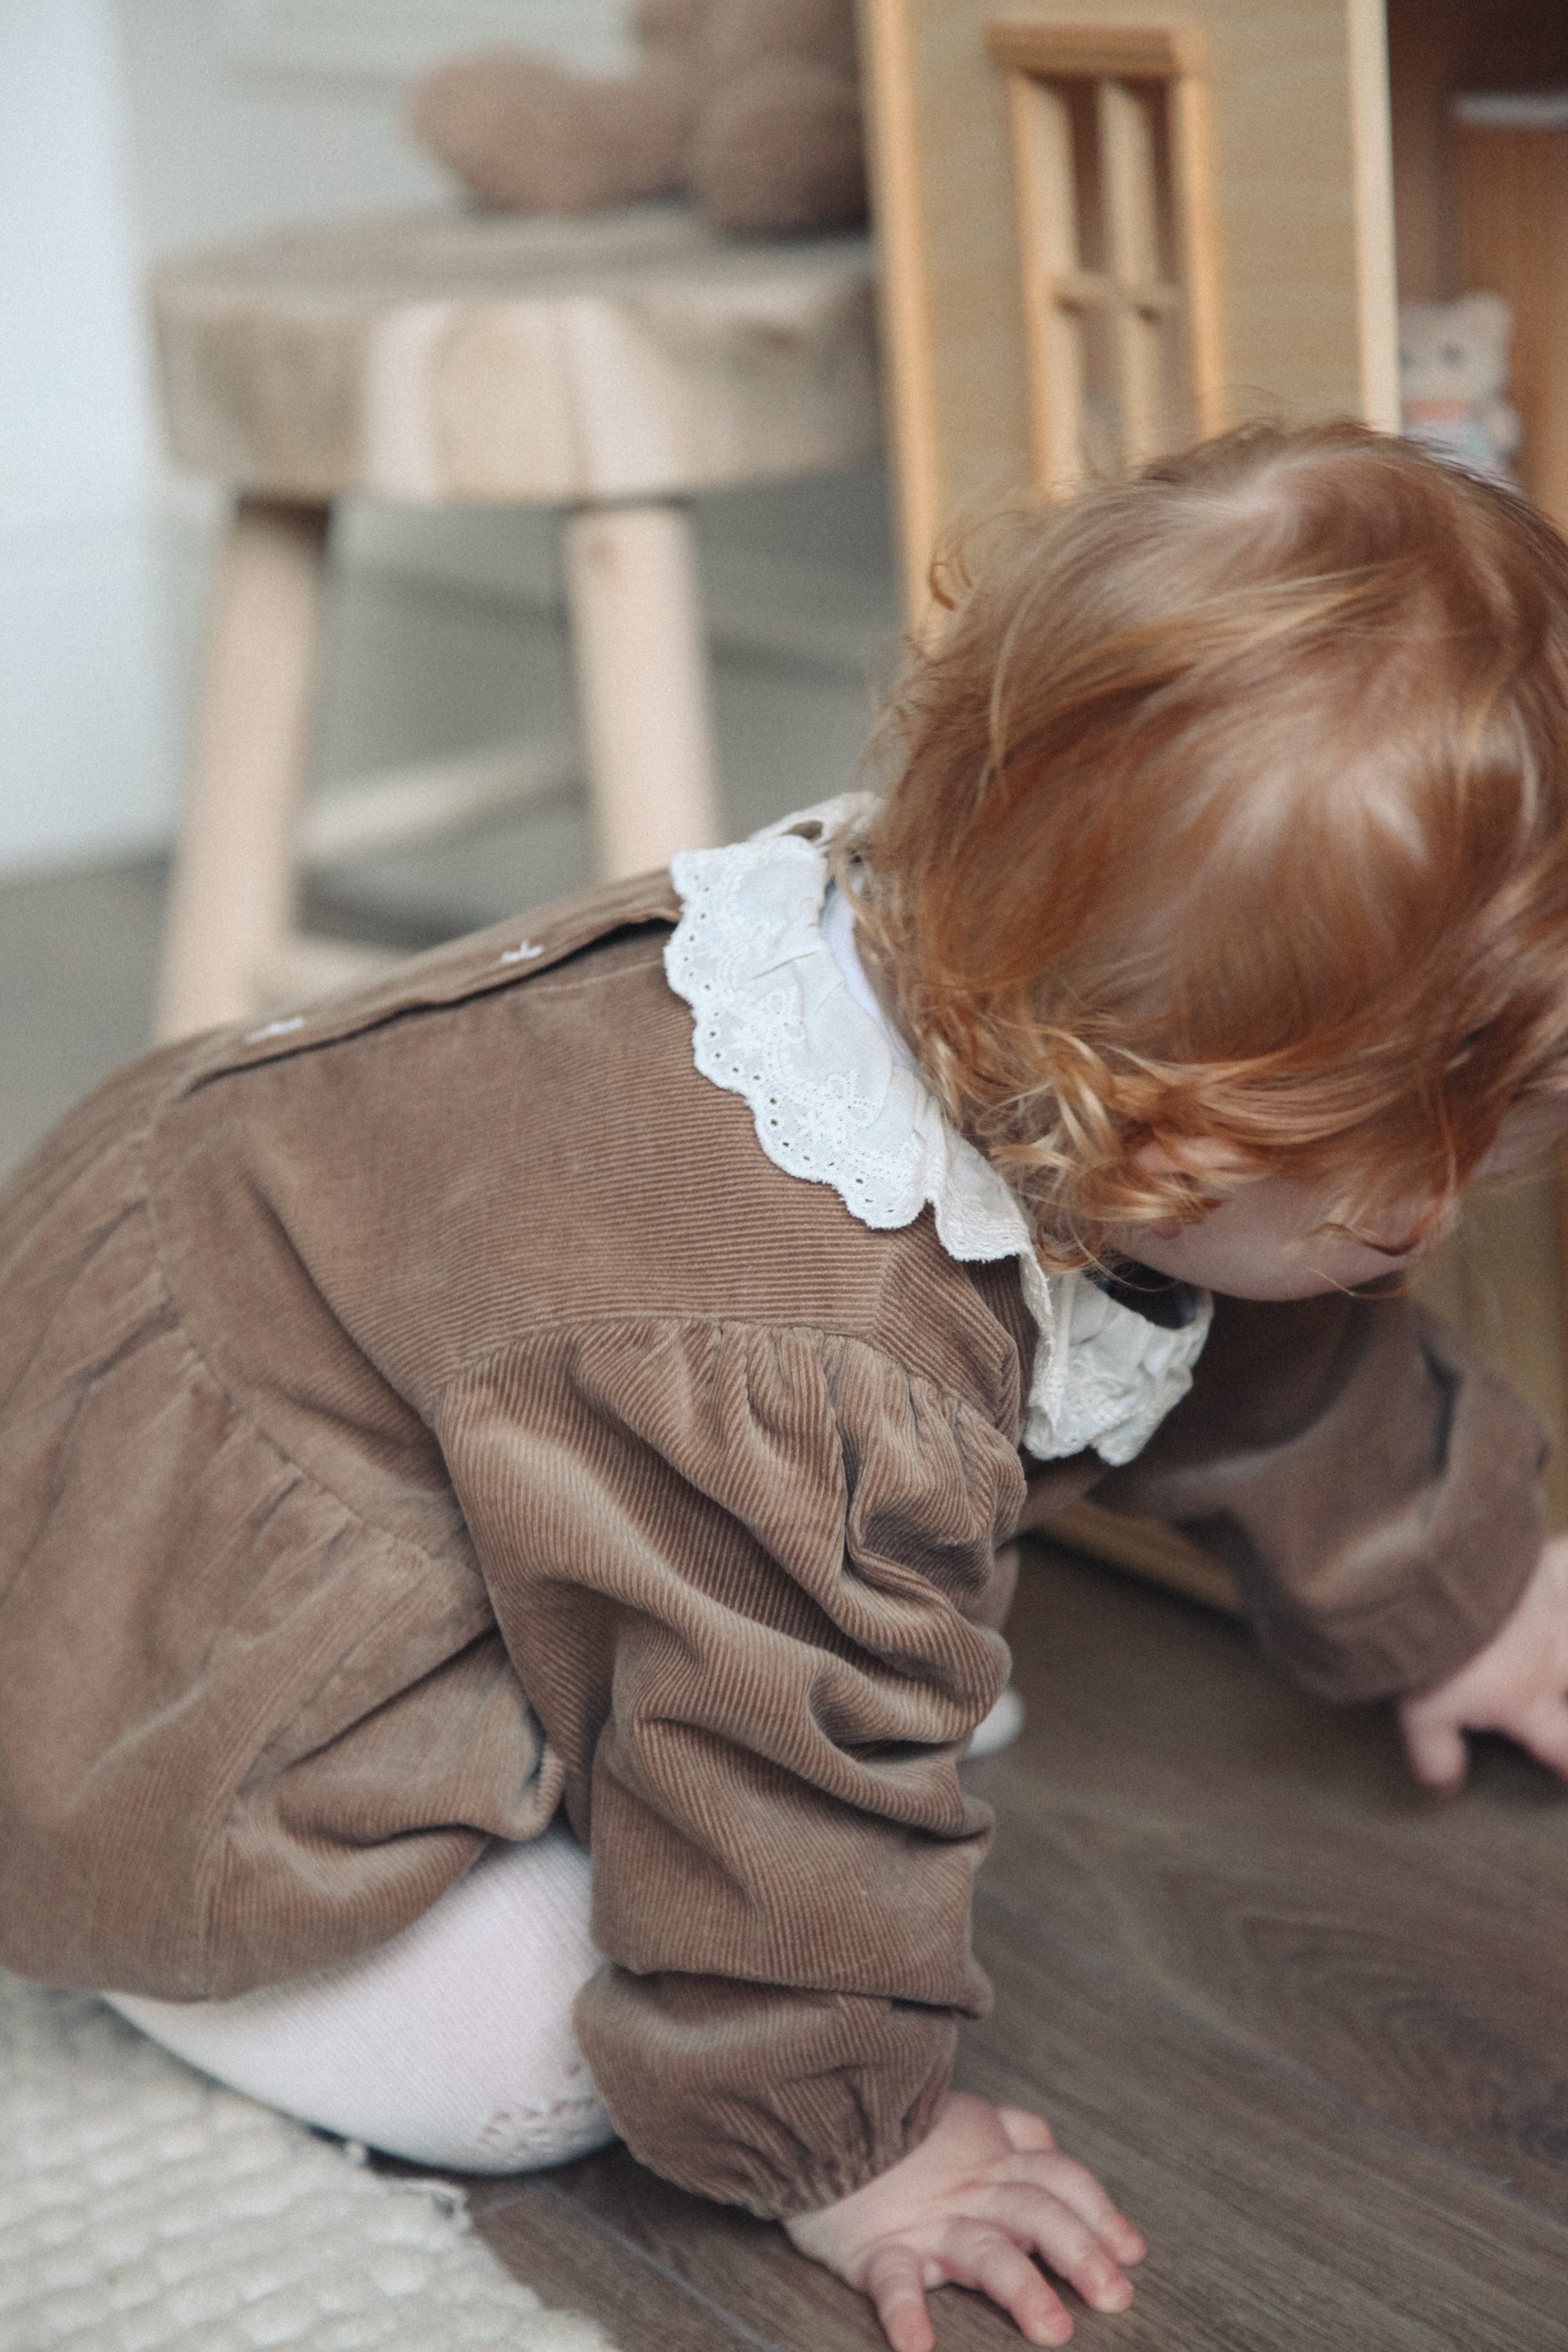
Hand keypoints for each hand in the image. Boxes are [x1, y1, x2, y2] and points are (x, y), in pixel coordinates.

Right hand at [784, 2090, 1143, 2349]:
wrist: (816, 2108)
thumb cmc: (891, 2122)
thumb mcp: (962, 2114)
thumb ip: (1010, 2128)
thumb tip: (1048, 2141)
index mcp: (992, 2157)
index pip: (1060, 2180)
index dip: (1100, 2214)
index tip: (1132, 2253)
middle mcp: (969, 2189)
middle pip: (1037, 2214)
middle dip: (1081, 2254)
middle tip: (1116, 2297)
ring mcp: (924, 2219)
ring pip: (982, 2249)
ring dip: (1020, 2288)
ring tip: (1051, 2329)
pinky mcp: (873, 2246)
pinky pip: (892, 2280)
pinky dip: (905, 2312)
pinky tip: (920, 2347)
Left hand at [1397, 1532, 1567, 1792]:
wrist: (1440, 1578)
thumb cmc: (1434, 1647)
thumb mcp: (1424, 1714)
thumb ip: (1438, 1754)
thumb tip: (1443, 1787)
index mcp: (1525, 1700)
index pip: (1560, 1744)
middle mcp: (1552, 1660)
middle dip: (1567, 1698)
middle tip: (1561, 1700)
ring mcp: (1555, 1611)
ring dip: (1566, 1640)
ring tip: (1562, 1642)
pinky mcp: (1546, 1566)